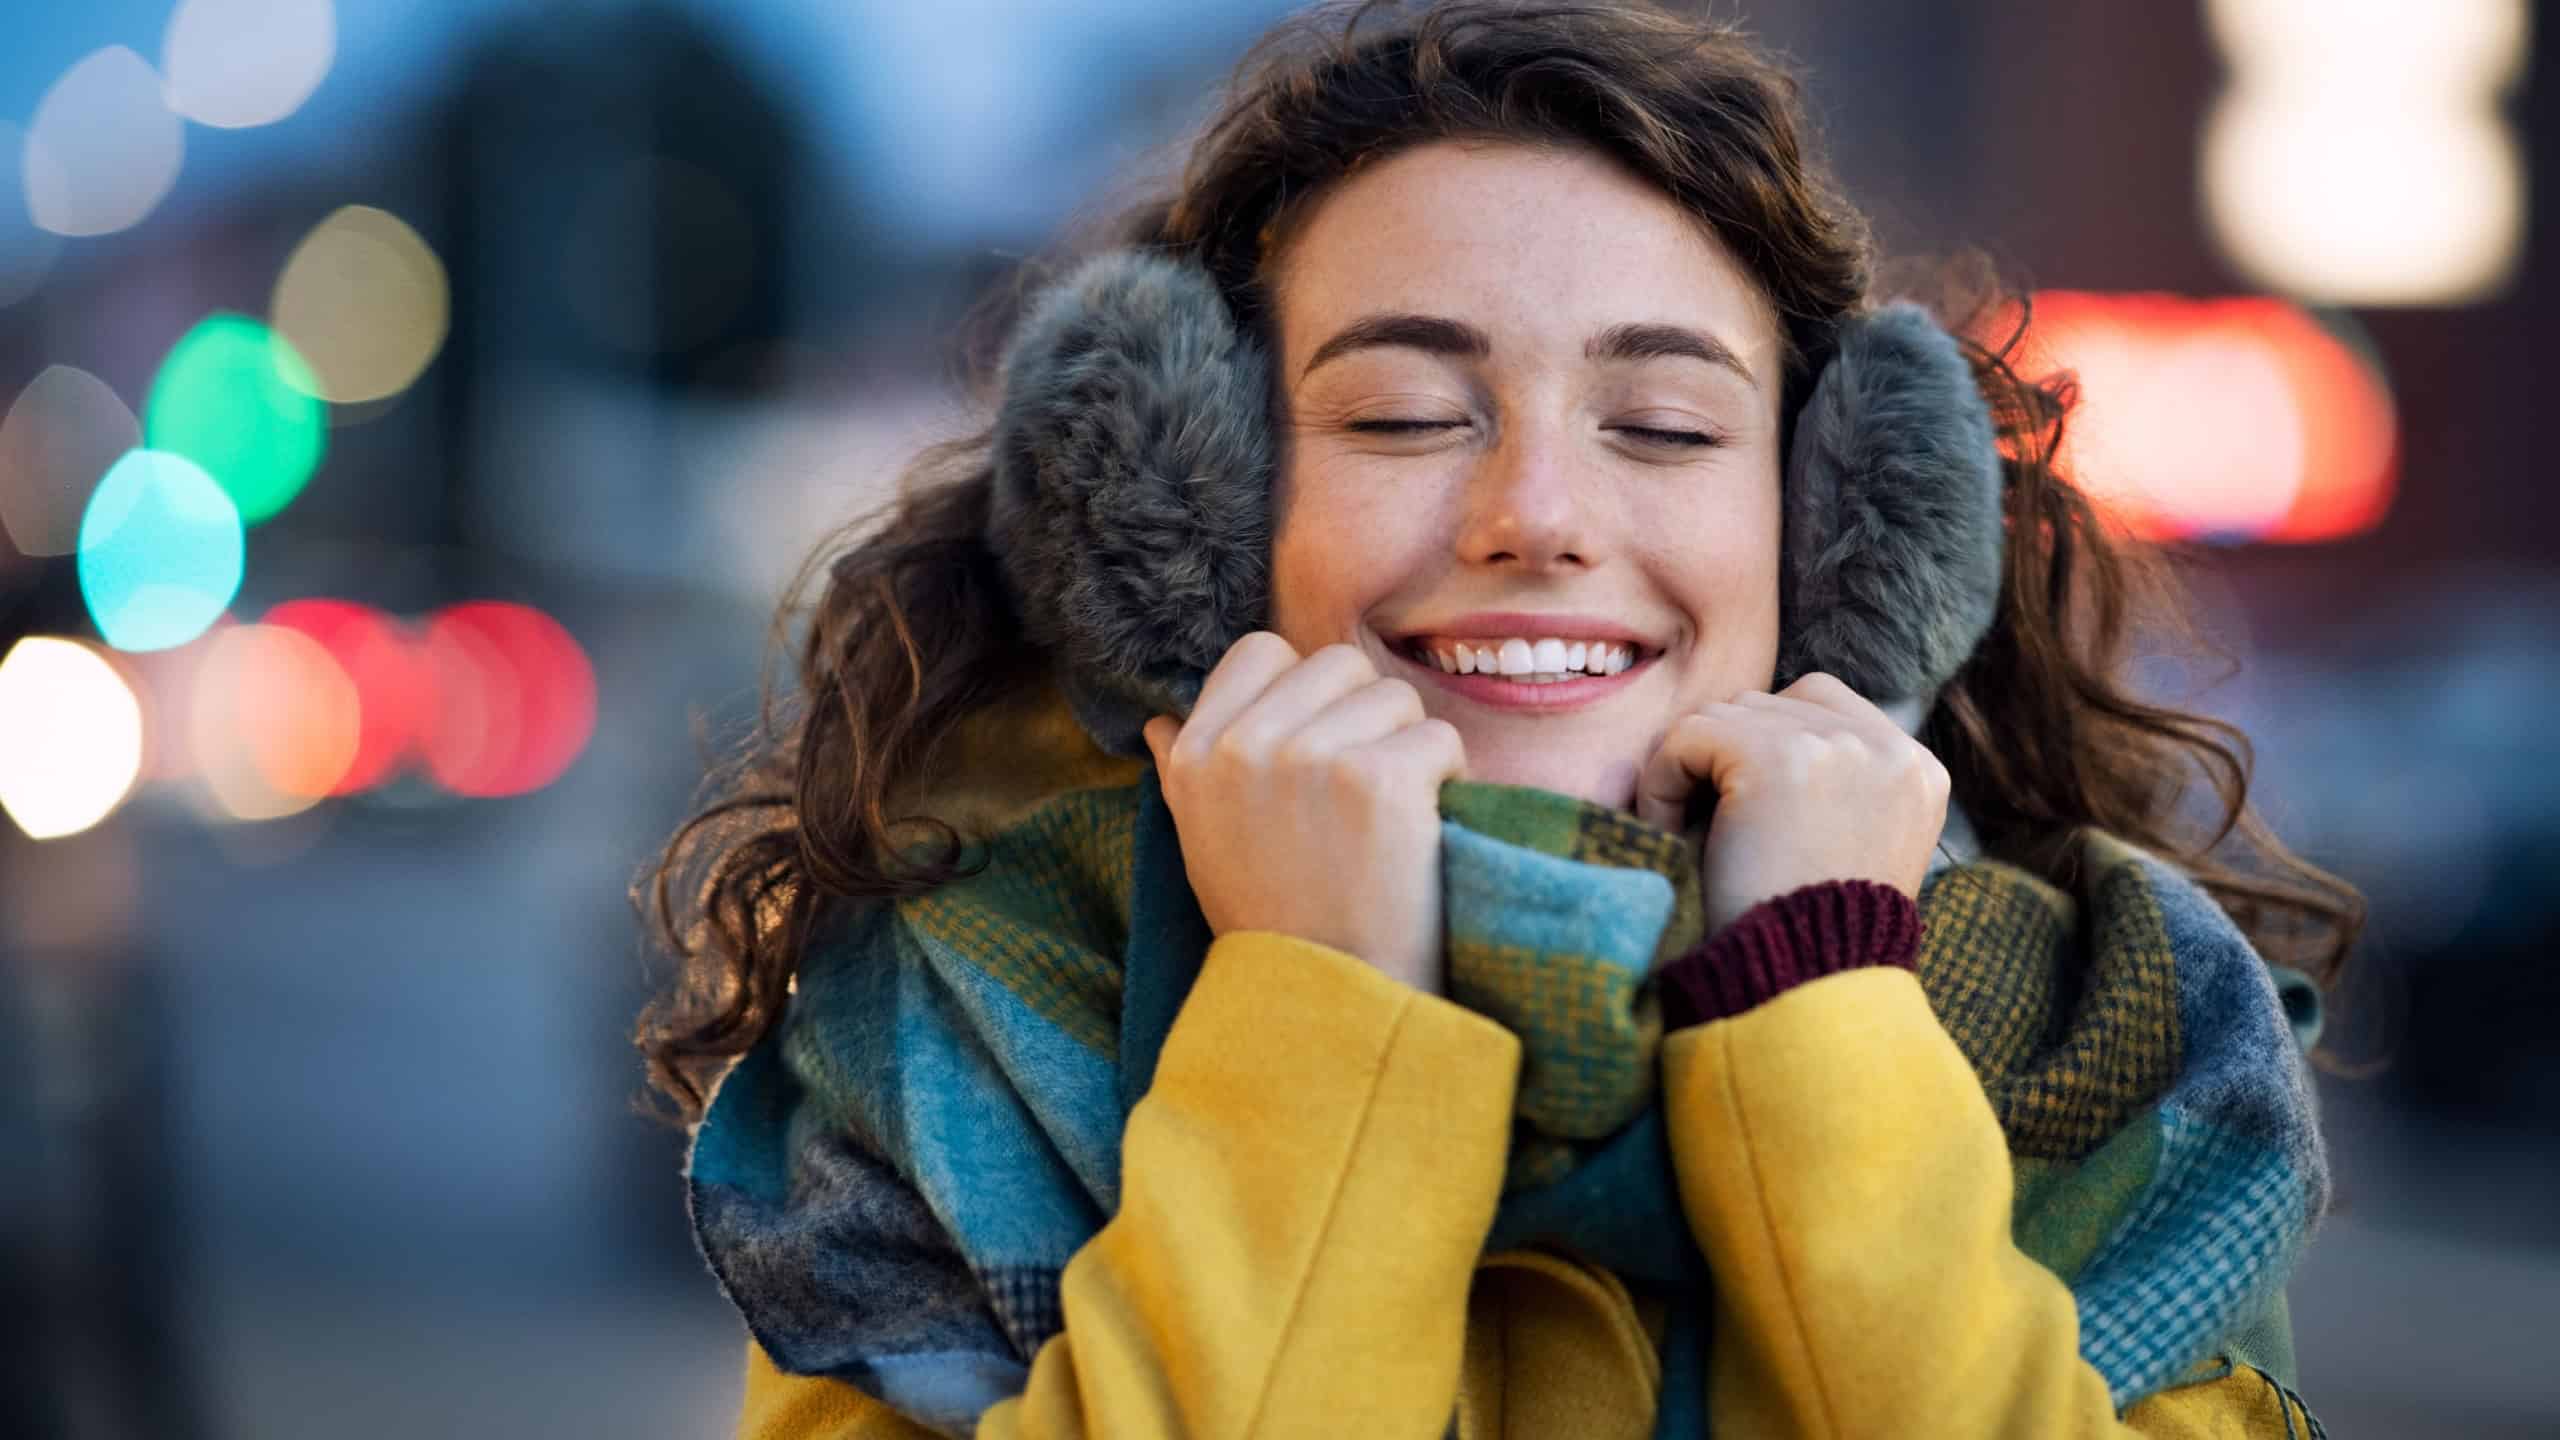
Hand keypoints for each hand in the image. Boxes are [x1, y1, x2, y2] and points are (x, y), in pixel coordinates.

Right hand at [1141, 632, 1466, 994]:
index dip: (1304, 687)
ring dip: (1409, 746)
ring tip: (1393, 814)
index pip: (1261, 651)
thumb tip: (1160, 721)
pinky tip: (1423, 828)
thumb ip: (1184, 772)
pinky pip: (1439, 738)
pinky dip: (1446, 779)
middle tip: (1366, 785)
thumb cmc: (1273, 924)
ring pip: (1394, 696)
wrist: (1329, 1002)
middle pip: (1337, 664)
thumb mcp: (1202, 844)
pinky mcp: (1377, 779)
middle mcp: (1245, 747)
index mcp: (1196, 754)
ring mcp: (1311, 757)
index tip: (1321, 741)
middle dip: (1365, 715)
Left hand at [1633, 671, 1948, 939]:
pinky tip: (1669, 831)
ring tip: (1689, 834)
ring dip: (1696, 769)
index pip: (1824, 707)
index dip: (1766, 749)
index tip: (1744, 813)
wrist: (1806, 988)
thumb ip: (1837, 788)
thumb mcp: (1854, 853)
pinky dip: (1663, 781)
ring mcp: (1839, 745)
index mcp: (1920, 772)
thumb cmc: (1812, 939)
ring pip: (1728, 715)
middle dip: (1729, 757)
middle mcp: (1891, 749)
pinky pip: (1688, 734)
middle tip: (1705, 825)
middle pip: (1772, 705)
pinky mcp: (1777, 756)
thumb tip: (1758, 727)